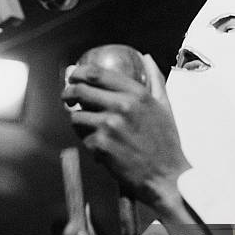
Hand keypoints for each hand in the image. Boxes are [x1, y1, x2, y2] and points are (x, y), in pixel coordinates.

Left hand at [62, 55, 189, 211]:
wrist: (167, 177)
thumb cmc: (166, 145)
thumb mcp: (164, 107)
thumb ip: (155, 80)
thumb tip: (146, 58)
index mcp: (137, 94)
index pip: (96, 74)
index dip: (78, 73)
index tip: (73, 76)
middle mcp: (122, 106)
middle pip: (80, 91)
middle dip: (68, 94)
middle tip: (68, 99)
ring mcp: (109, 126)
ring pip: (77, 117)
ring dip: (80, 124)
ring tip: (94, 132)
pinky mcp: (101, 146)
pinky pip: (84, 139)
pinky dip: (90, 145)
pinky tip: (105, 151)